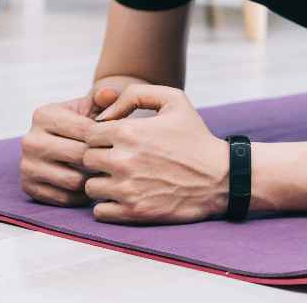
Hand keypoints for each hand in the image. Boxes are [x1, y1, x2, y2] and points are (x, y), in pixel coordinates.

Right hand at [19, 87, 121, 206]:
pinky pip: (64, 198)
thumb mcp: (93, 105)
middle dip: (100, 159)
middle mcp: (30, 140)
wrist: (65, 140)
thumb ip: (105, 97)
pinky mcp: (29, 187)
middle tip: (116, 161)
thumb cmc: (85, 121)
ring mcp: (27, 165)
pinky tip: (90, 184)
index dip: (107, 138)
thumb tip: (109, 94)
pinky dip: (81, 196)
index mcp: (44, 115)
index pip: (86, 131)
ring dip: (92, 179)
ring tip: (104, 172)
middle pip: (79, 157)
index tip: (118, 142)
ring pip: (73, 181)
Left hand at [83, 84, 229, 224]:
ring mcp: (127, 189)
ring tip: (122, 179)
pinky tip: (125, 196)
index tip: (115, 141)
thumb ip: (135, 94)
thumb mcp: (174, 100)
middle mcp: (123, 161)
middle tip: (118, 159)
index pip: (89, 134)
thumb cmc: (196, 137)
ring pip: (90, 186)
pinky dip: (108, 205)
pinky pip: (100, 211)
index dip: (100, 136)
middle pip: (86, 160)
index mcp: (128, 132)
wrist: (220, 177)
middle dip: (99, 158)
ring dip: (102, 182)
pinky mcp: (133, 213)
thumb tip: (105, 113)